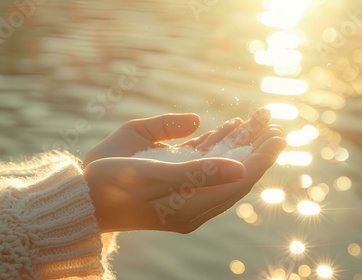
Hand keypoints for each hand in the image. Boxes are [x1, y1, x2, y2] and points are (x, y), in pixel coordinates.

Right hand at [83, 109, 285, 232]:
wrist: (81, 196)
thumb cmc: (110, 183)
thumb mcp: (153, 174)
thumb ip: (198, 171)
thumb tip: (240, 168)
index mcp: (192, 205)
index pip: (238, 181)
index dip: (260, 159)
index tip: (279, 136)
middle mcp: (193, 201)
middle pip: (235, 171)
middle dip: (255, 147)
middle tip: (274, 124)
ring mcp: (183, 190)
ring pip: (221, 164)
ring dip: (239, 141)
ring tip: (258, 120)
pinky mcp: (172, 179)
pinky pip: (203, 160)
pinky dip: (217, 142)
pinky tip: (230, 126)